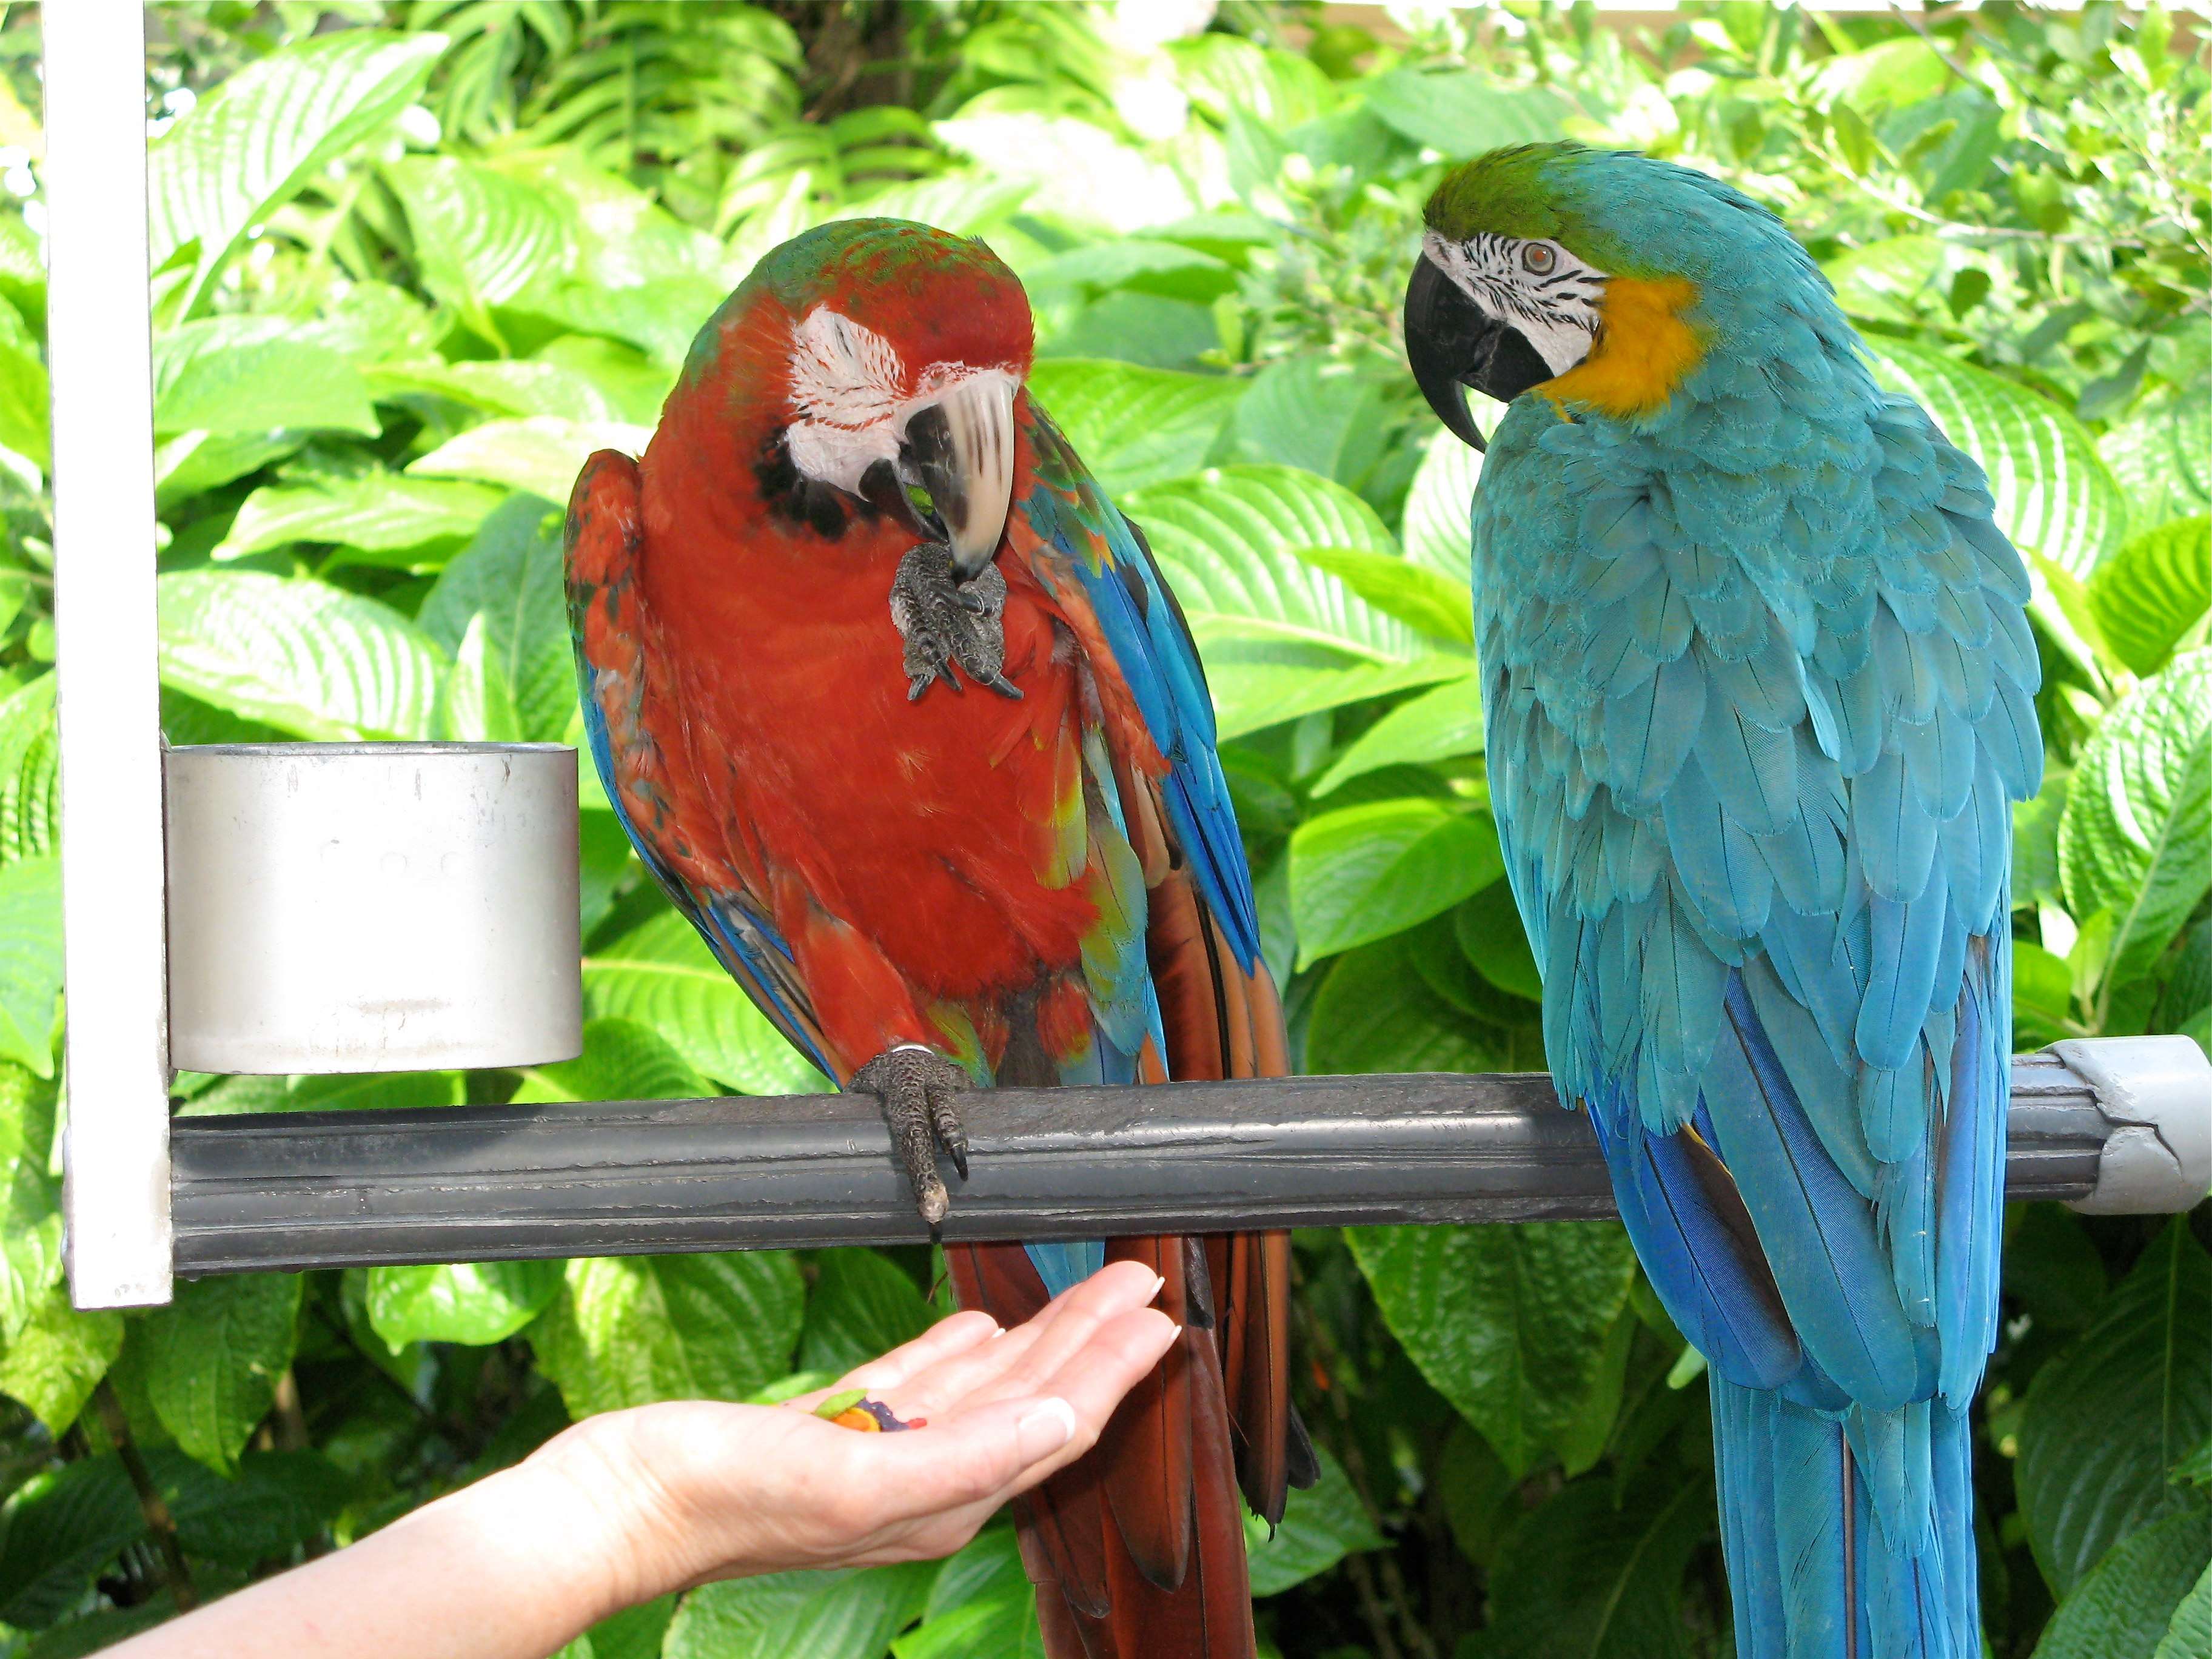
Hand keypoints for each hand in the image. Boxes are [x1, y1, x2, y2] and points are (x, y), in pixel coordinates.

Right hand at [530, 1258, 1177, 1610]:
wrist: (622, 1504)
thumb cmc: (725, 1499)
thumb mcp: (852, 1478)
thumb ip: (963, 1456)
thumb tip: (1058, 1423)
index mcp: (944, 1498)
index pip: (1056, 1421)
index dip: (1111, 1368)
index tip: (1158, 1315)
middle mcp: (927, 1480)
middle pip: (1035, 1397)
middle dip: (1092, 1340)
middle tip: (1140, 1282)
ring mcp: (882, 1453)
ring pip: (987, 1384)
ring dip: (1041, 1336)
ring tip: (1088, 1291)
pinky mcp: (837, 1428)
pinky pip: (921, 1383)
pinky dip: (961, 1351)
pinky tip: (985, 1327)